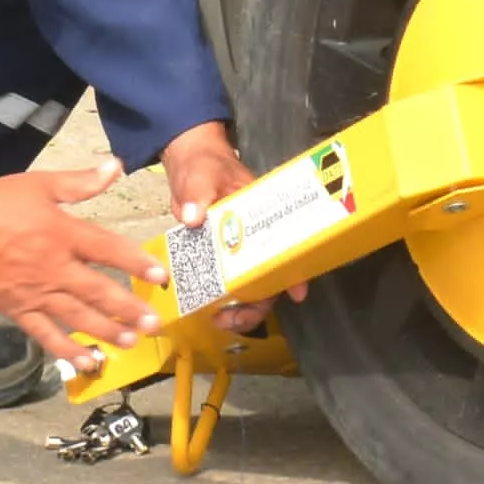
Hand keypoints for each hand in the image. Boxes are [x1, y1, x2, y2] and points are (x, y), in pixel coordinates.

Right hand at [0, 159, 160, 368]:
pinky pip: (46, 335)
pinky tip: (87, 363)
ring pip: (78, 318)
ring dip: (108, 332)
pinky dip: (67, 351)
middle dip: (130, 309)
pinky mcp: (16, 310)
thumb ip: (79, 181)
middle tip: (156, 324)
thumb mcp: (38, 184)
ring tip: (132, 342)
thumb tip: (115, 165)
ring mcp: (35, 293)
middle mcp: (53, 267)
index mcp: (62, 233)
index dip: (137, 263)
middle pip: (99, 292)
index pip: (109, 250)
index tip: (161, 276)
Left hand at [161, 120, 296, 325]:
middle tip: (234, 318)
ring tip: (219, 320)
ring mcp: (236, 250)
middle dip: (258, 304)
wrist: (186, 164)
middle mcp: (254, 237)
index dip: (294, 270)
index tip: (297, 292)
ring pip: (249, 288)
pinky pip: (224, 285)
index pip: (285, 246)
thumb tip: (193, 217)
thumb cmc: (204, 166)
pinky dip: (219, 300)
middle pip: (269, 278)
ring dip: (240, 309)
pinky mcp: (216, 257)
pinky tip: (207, 311)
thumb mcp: (202, 175)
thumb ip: (198, 194)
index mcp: (261, 215)